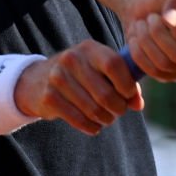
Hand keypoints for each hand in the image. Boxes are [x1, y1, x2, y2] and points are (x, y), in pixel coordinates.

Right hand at [13, 40, 143, 135]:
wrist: (38, 80)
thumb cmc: (81, 75)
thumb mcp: (99, 69)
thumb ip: (123, 82)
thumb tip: (138, 104)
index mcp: (89, 48)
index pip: (114, 64)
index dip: (127, 84)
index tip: (129, 96)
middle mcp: (72, 59)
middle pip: (106, 93)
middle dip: (118, 108)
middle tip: (118, 111)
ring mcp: (58, 78)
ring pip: (94, 110)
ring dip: (105, 119)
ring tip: (105, 118)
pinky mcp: (49, 98)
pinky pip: (80, 120)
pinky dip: (92, 127)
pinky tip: (93, 125)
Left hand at [123, 0, 175, 82]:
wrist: (144, 9)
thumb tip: (171, 20)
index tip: (164, 17)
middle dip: (156, 34)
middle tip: (149, 19)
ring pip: (164, 64)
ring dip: (145, 41)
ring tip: (141, 25)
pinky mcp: (172, 77)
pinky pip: (153, 72)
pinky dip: (138, 53)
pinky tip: (136, 39)